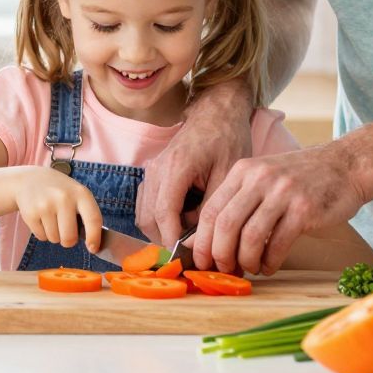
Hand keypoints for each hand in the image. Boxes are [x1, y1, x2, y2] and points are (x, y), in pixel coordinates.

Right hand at [13, 168, 103, 251]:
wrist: (29, 179)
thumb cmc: (60, 191)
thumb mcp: (76, 194)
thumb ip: (87, 214)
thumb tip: (93, 244)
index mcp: (80, 193)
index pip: (93, 219)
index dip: (94, 237)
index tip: (93, 248)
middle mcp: (63, 198)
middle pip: (69, 238)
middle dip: (68, 240)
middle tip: (65, 229)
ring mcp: (45, 205)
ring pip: (54, 239)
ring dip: (54, 235)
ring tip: (51, 218)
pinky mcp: (30, 213)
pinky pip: (41, 237)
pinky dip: (42, 232)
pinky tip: (41, 217)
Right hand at [135, 79, 253, 246]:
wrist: (217, 113)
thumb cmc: (227, 140)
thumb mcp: (229, 176)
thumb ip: (213, 208)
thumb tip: (203, 242)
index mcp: (176, 167)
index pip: (164, 214)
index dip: (173, 241)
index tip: (188, 259)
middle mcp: (157, 169)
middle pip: (148, 218)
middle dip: (167, 240)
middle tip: (193, 254)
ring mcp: (151, 170)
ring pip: (144, 214)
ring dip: (162, 231)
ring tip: (191, 239)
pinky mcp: (153, 174)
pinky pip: (147, 205)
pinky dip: (160, 219)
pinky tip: (183, 223)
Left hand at [190, 145, 367, 276]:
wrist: (345, 166)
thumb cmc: (301, 179)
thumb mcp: (264, 177)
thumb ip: (239, 201)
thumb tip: (211, 240)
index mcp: (243, 171)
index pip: (210, 210)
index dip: (202, 242)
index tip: (202, 261)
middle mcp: (259, 178)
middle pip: (225, 224)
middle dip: (220, 255)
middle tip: (225, 270)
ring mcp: (282, 193)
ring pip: (250, 237)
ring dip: (246, 261)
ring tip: (250, 268)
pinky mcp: (304, 209)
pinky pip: (278, 244)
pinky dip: (270, 261)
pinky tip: (269, 266)